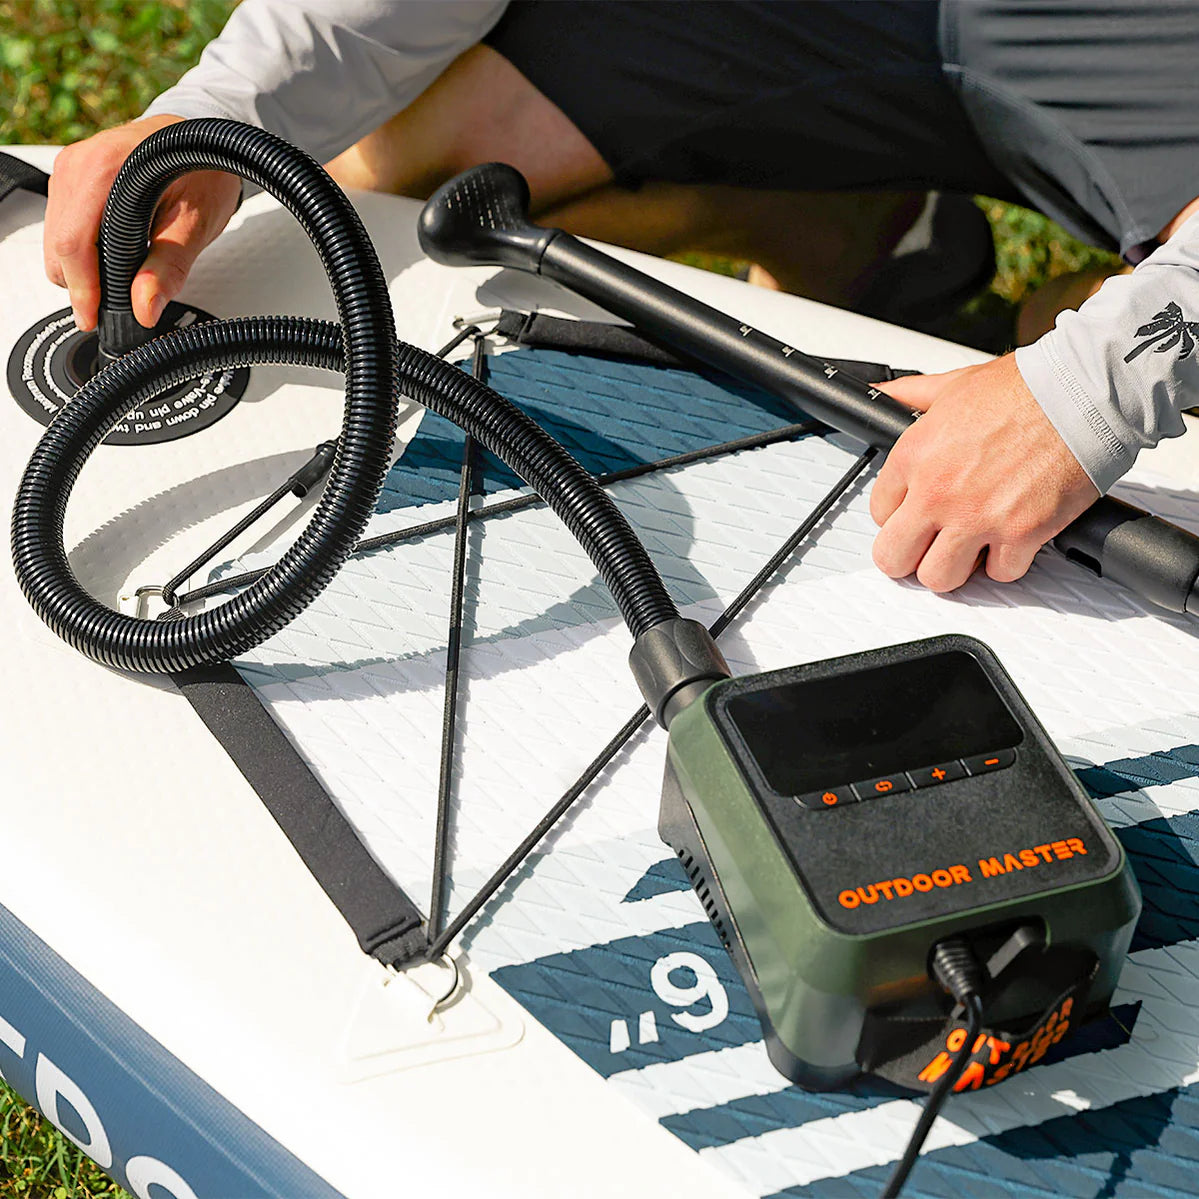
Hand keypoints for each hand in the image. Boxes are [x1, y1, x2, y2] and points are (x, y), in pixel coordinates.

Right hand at [44, 115, 241, 331]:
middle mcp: (77, 164)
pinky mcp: (70, 177)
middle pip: (58, 246)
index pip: (74, 243)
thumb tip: (144, 307)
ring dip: (82, 267)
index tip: (94, 318)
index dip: (83, 289)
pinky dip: (82, 250)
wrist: (201, 137)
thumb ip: (169, 267)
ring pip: (55, 239)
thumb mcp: (196, 225)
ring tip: (122, 278)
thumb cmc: (203, 172)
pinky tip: (114, 255)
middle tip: (117, 305)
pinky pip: (61, 226)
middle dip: (82, 284)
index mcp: (105, 169)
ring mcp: (69, 168)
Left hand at [869, 353, 1098, 591]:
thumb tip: (883, 391)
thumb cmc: (1025, 387)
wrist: (1082, 392)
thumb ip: (910, 394)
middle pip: (893, 558)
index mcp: (915, 456)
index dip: (896, 516)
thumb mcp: (952, 384)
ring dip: (953, 567)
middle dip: (908, 557)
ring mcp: (978, 517)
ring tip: (967, 547)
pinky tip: (1009, 539)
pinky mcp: (1021, 533)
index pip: (878, 512)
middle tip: (926, 546)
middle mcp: (938, 493)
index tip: (912, 512)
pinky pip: (1000, 573)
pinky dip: (1006, 562)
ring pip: (939, 578)